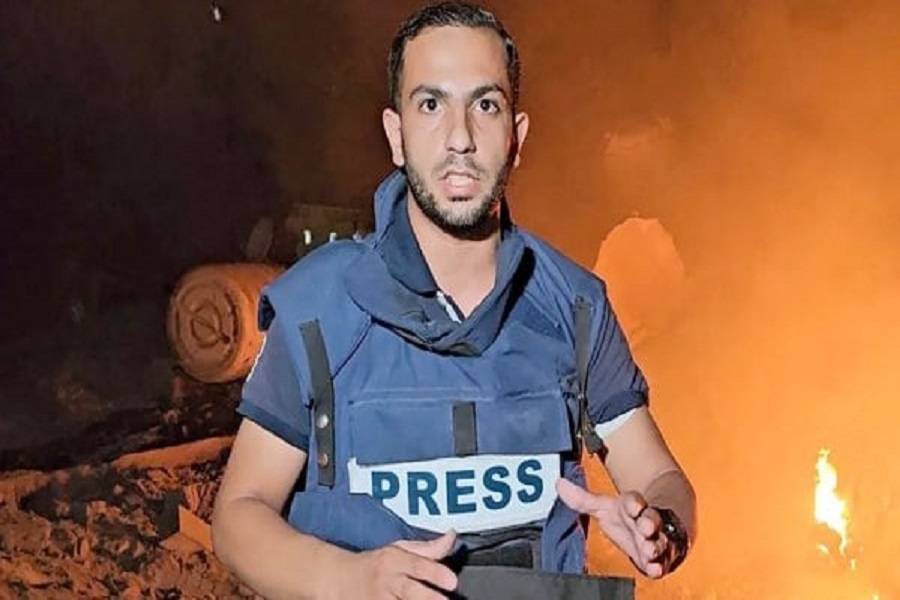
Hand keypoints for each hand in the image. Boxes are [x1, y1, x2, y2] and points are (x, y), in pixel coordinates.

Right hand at [339, 530, 458, 599]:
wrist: (338, 580)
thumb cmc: (375, 565)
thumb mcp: (398, 550)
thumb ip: (426, 549)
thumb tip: (452, 537)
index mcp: (393, 562)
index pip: (416, 565)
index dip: (435, 573)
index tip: (452, 581)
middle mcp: (387, 583)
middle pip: (409, 592)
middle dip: (428, 598)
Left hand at [556, 478, 669, 577]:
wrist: (652, 530)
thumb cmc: (625, 518)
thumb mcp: (603, 507)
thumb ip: (582, 499)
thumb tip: (559, 483)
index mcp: (632, 506)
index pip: (633, 501)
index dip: (634, 503)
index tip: (633, 506)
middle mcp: (647, 521)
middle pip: (650, 520)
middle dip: (649, 523)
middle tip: (646, 527)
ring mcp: (656, 539)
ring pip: (659, 541)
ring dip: (656, 545)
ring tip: (650, 549)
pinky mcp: (661, 558)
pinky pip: (662, 562)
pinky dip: (659, 565)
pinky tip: (655, 568)